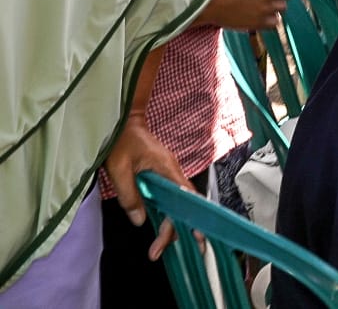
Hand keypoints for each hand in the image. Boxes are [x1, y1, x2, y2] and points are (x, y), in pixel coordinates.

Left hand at [103, 112, 194, 260]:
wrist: (123, 119)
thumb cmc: (120, 141)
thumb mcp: (119, 169)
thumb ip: (129, 195)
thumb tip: (140, 220)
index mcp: (167, 169)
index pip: (184, 200)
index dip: (181, 222)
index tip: (170, 243)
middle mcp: (173, 172)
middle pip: (184, 204)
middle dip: (178, 229)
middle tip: (159, 252)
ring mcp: (168, 172)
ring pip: (178, 201)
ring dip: (171, 222)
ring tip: (160, 244)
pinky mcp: (161, 173)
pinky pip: (169, 195)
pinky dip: (167, 211)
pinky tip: (159, 223)